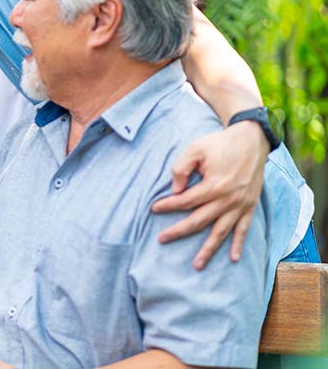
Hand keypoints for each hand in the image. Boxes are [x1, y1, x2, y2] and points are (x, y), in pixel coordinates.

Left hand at [152, 121, 268, 269]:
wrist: (251, 139)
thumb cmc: (220, 144)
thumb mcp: (195, 149)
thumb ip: (181, 169)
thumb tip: (175, 191)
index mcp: (214, 185)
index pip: (186, 201)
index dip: (168, 205)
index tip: (154, 208)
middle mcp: (229, 199)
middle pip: (199, 221)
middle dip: (179, 231)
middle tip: (161, 239)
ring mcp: (241, 205)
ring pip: (221, 232)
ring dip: (209, 249)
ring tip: (197, 265)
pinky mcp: (250, 206)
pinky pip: (244, 229)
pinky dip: (239, 244)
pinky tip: (233, 258)